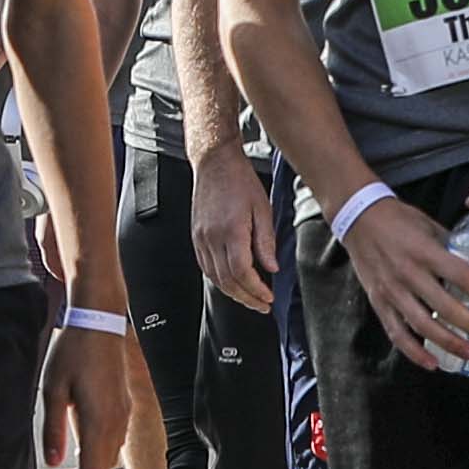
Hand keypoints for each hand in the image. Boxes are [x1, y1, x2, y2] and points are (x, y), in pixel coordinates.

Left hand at [39, 323, 138, 468]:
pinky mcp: (123, 404)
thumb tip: (54, 460)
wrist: (99, 322)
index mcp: (98, 419)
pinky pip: (115, 440)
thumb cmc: (75, 350)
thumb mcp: (53, 390)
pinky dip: (99, 453)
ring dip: (89, 468)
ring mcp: (122, 412)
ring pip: (110, 455)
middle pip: (102, 467)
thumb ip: (53, 429)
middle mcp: (116, 419)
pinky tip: (83, 449)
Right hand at [193, 142, 279, 311]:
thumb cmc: (240, 181)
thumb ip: (266, 241)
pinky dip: (219, 280)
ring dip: (233, 293)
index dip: (256, 290)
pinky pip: (206, 267)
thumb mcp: (263, 209)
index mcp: (231, 231)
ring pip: (214, 277)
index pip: (242, 272)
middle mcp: (212, 238)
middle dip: (246, 298)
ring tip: (250, 298)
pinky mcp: (196, 237)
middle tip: (262, 306)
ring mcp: (201, 238)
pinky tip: (232, 283)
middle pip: (227, 281)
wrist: (215, 163)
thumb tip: (272, 268)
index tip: (268, 298)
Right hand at [347, 189, 468, 369]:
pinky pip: (397, 333)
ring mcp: (392, 291)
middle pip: (446, 308)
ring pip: (423, 325)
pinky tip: (433, 363)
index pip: (460, 275)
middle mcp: (408, 274)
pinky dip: (414, 352)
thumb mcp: (429, 225)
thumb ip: (451, 246)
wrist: (358, 218)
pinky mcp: (378, 302)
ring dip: (449, 343)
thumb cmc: (399, 219)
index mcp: (425, 251)